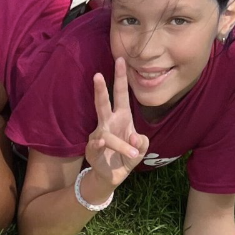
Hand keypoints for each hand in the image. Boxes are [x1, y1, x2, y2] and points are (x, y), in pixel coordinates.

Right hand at [84, 58, 148, 191]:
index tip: (121, 59)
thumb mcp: (141, 149)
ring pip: (105, 133)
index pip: (121, 94)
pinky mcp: (92, 150)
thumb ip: (143, 143)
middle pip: (103, 103)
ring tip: (134, 153)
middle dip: (101, 90)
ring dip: (119, 144)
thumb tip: (134, 138)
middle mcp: (108, 123)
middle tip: (98, 75)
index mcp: (122, 117)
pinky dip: (101, 145)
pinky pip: (97, 145)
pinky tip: (103, 144)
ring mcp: (99, 135)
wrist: (113, 176)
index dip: (121, 78)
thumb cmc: (127, 156)